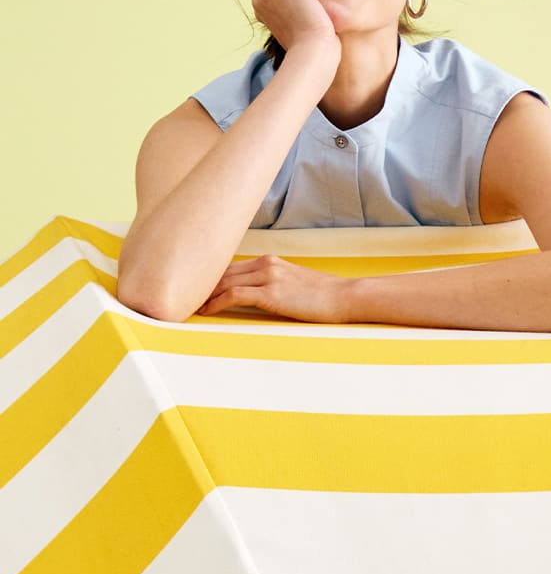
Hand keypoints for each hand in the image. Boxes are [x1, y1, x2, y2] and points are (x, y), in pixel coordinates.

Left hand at [198, 255, 352, 322]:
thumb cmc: (324, 296)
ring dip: (203, 295)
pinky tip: (206, 312)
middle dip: (201, 285)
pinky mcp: (271, 293)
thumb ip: (274, 284)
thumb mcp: (296, 284)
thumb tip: (257, 297)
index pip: (231, 266)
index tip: (194, 289)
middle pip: (222, 272)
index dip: (210, 278)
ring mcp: (268, 277)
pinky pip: (233, 296)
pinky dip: (216, 303)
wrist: (345, 297)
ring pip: (224, 282)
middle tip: (181, 297)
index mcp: (271, 261)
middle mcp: (266, 264)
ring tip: (187, 307)